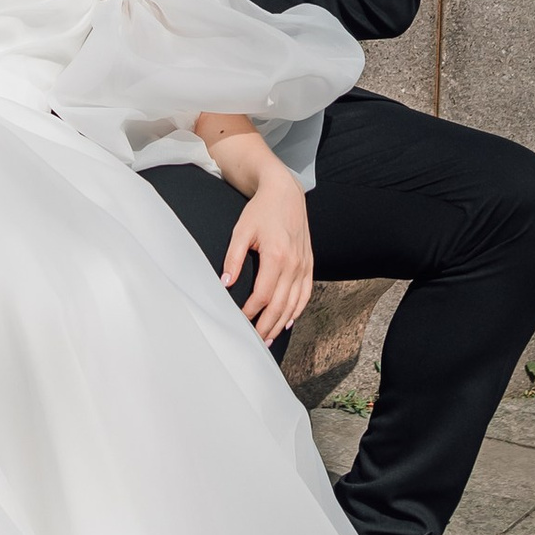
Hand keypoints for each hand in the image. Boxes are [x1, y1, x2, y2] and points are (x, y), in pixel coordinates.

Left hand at [220, 166, 313, 345]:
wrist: (285, 192)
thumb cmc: (261, 211)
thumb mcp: (241, 231)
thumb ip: (233, 258)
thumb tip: (225, 283)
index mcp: (276, 256)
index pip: (262, 295)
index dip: (250, 312)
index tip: (238, 322)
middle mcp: (294, 264)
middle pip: (280, 305)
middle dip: (266, 326)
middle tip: (254, 342)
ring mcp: (304, 265)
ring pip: (294, 304)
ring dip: (280, 323)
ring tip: (268, 338)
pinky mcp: (309, 264)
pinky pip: (306, 294)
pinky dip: (297, 310)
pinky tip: (288, 321)